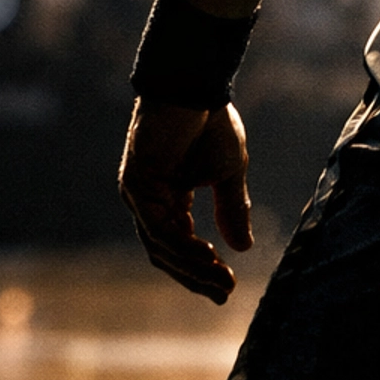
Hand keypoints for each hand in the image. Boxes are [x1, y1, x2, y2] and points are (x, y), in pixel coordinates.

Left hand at [118, 97, 251, 303]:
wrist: (196, 86)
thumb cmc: (210, 122)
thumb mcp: (228, 173)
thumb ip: (231, 209)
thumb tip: (243, 249)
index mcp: (167, 199)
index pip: (179, 246)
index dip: (202, 270)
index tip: (229, 289)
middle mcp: (148, 202)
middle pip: (167, 254)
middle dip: (196, 276)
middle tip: (224, 293)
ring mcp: (139, 195)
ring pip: (162, 246)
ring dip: (193, 266)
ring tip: (221, 277)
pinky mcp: (137, 185)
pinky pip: (159, 227)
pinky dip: (183, 245)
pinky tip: (207, 255)